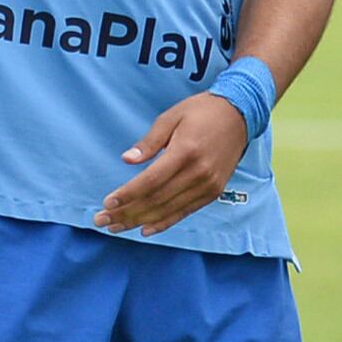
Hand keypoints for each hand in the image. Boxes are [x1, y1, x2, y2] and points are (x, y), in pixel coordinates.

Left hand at [96, 93, 249, 234]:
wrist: (240, 114)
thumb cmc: (201, 111)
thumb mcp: (171, 117)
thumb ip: (149, 141)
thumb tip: (126, 160)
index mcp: (185, 151)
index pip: (150, 181)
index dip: (127, 195)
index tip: (107, 204)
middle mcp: (198, 173)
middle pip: (156, 200)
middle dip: (126, 213)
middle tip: (102, 221)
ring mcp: (208, 185)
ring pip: (168, 210)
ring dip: (140, 221)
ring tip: (117, 227)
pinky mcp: (213, 192)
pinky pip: (185, 212)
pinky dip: (164, 223)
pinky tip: (145, 229)